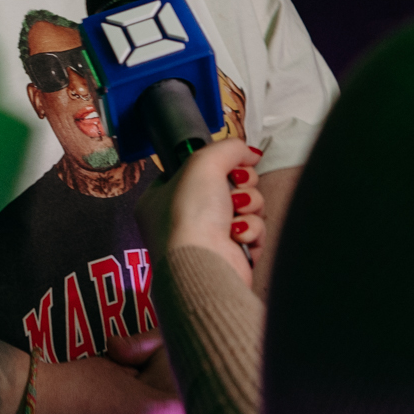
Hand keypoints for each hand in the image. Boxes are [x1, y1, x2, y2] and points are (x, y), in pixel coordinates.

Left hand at [136, 139, 268, 287]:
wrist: (205, 265)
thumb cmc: (190, 216)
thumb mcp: (203, 163)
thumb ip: (228, 148)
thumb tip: (249, 152)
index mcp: (161, 197)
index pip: (194, 170)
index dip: (217, 164)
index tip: (231, 163)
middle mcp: (182, 219)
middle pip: (227, 185)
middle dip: (240, 184)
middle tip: (236, 188)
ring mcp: (207, 239)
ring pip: (245, 205)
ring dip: (248, 206)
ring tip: (236, 214)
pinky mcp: (231, 255)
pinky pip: (253, 230)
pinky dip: (251, 230)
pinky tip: (238, 236)